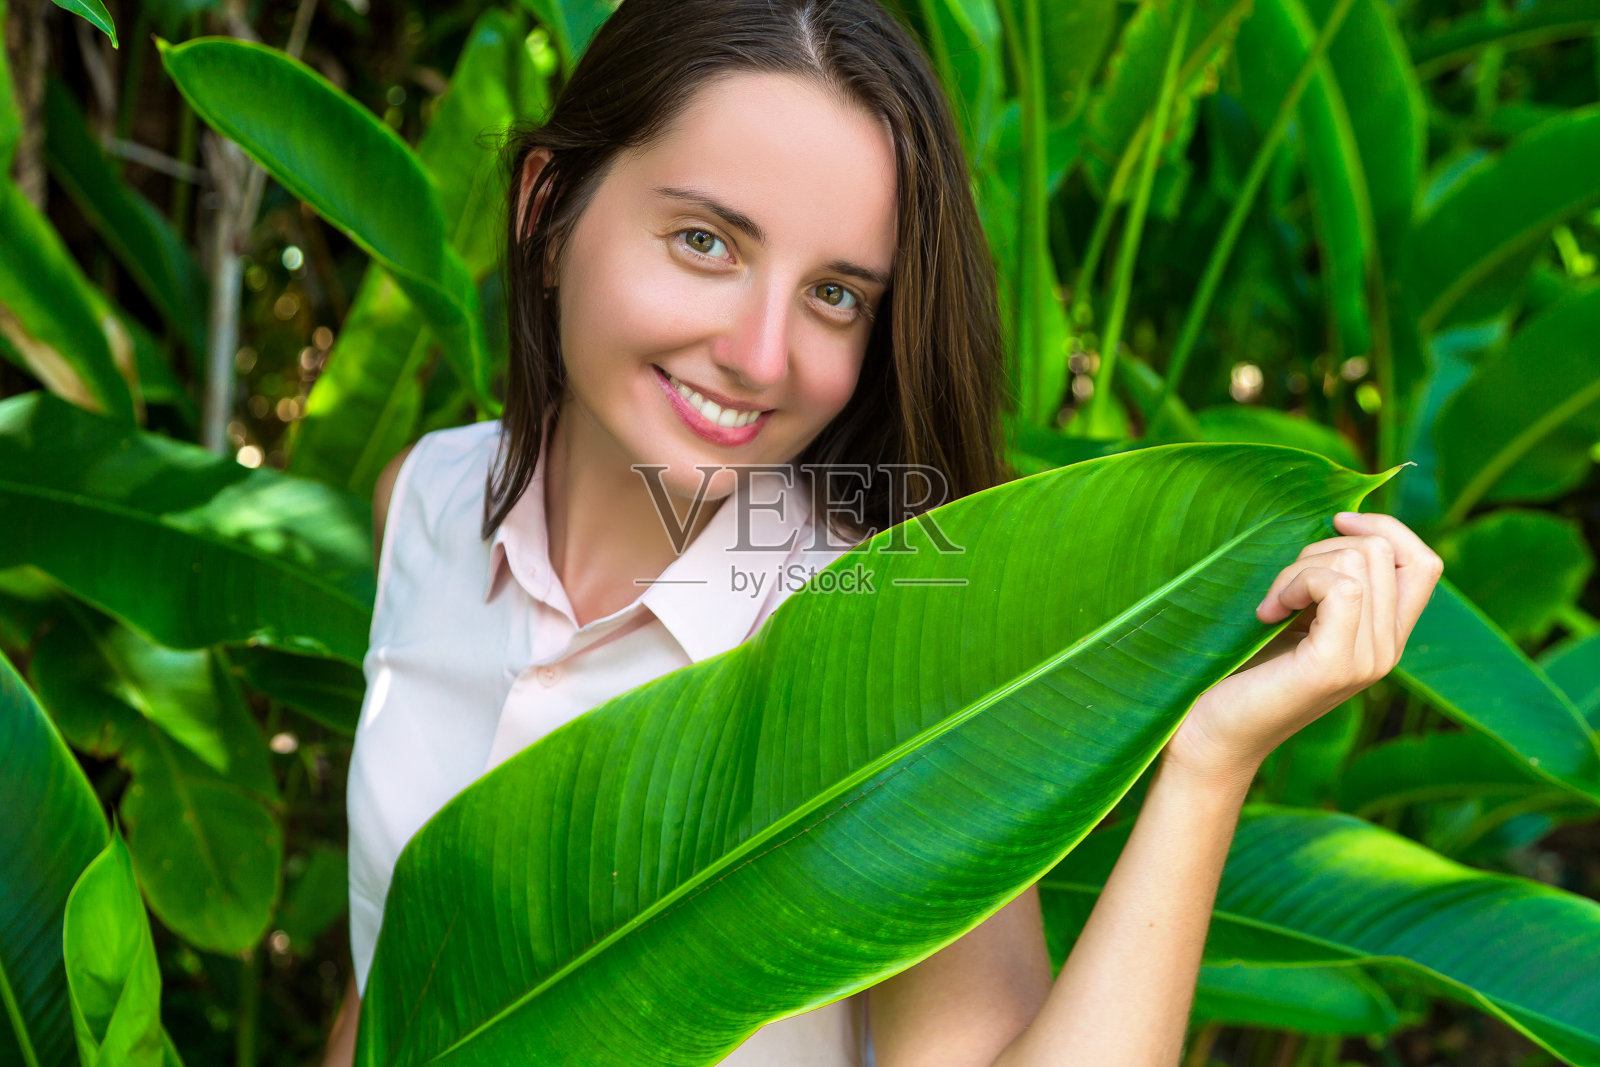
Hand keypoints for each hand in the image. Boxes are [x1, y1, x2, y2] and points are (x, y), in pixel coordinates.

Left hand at [1162, 511, 1444, 785]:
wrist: (1210, 733)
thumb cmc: (1238, 669)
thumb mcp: (1296, 617)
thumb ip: (1328, 584)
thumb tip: (1341, 522)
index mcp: (1383, 638)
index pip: (1424, 563)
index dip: (1385, 527)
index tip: (1334, 522)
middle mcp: (1387, 651)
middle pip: (1382, 551)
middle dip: (1319, 549)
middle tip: (1280, 589)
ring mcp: (1367, 660)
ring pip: (1360, 560)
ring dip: (1300, 566)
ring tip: (1271, 605)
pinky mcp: (1335, 665)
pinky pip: (1341, 587)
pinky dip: (1297, 583)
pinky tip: (1267, 613)